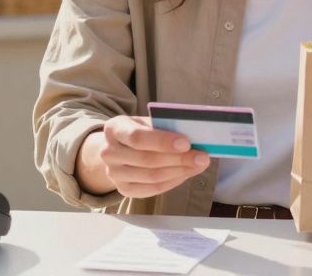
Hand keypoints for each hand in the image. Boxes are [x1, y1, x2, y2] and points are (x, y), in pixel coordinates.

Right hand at [79, 116, 209, 198]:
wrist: (118, 149)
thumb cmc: (139, 131)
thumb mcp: (146, 121)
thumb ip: (165, 126)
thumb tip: (195, 135)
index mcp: (114, 129)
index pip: (137, 137)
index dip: (163, 141)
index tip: (186, 143)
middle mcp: (109, 153)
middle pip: (147, 159)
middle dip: (178, 159)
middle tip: (202, 157)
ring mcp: (114, 174)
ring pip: (152, 176)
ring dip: (180, 171)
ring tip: (198, 165)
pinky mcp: (123, 189)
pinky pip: (152, 189)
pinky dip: (173, 181)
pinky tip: (186, 173)